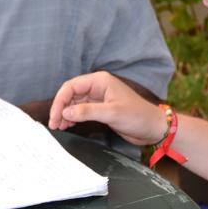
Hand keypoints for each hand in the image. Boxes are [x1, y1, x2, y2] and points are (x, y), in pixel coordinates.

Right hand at [48, 71, 166, 145]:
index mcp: (100, 81)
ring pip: (74, 103)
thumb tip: (66, 112)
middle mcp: (97, 86)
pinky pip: (81, 110)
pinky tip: (68, 125)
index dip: (60, 101)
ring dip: (65, 114)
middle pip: (70, 94)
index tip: (55, 116)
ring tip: (59, 127)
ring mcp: (98, 97)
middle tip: (54, 124)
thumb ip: (87, 111)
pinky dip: (73, 117)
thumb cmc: (138, 116)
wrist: (153, 127)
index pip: (71, 86)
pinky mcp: (100, 108)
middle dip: (61, 108)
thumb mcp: (111, 113)